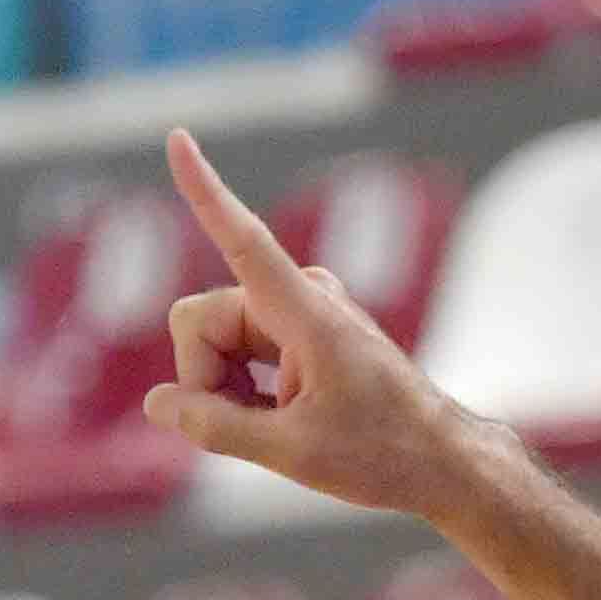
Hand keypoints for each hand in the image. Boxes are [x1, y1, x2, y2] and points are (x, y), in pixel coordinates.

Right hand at [142, 128, 488, 519]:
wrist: (442, 462)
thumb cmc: (384, 455)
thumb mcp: (293, 453)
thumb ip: (214, 425)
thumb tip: (158, 403)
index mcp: (306, 312)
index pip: (243, 239)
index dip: (205, 190)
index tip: (178, 137)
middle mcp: (300, 295)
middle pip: (199, 322)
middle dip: (206, 377)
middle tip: (253, 429)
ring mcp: (299, 309)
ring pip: (213, 340)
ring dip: (225, 389)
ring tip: (282, 426)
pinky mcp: (297, 329)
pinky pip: (236, 350)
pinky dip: (242, 389)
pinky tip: (282, 418)